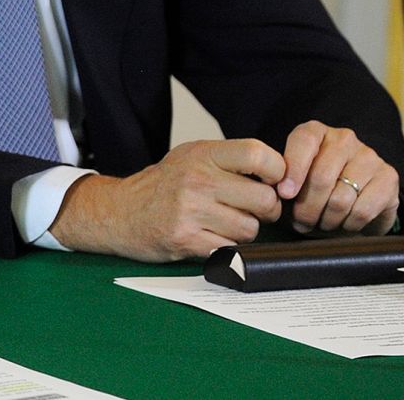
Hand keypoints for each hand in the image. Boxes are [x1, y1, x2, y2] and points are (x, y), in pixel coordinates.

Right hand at [47, 138, 285, 260]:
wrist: (119, 212)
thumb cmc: (162, 186)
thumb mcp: (191, 158)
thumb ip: (229, 162)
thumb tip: (283, 176)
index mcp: (201, 154)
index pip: (259, 156)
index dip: (278, 172)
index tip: (274, 183)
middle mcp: (196, 179)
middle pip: (264, 199)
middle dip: (265, 210)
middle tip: (250, 210)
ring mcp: (190, 210)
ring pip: (250, 229)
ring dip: (244, 232)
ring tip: (223, 224)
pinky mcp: (186, 239)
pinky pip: (231, 249)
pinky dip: (227, 248)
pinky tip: (210, 238)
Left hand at [276, 120, 398, 234]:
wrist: (358, 197)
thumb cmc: (316, 186)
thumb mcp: (295, 178)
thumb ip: (283, 180)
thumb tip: (278, 192)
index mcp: (315, 131)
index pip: (303, 143)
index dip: (293, 171)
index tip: (285, 194)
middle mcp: (343, 138)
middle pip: (321, 177)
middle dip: (307, 207)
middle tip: (301, 222)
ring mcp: (369, 156)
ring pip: (340, 198)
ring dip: (327, 219)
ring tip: (321, 224)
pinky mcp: (389, 178)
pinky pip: (362, 210)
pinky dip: (349, 224)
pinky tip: (344, 224)